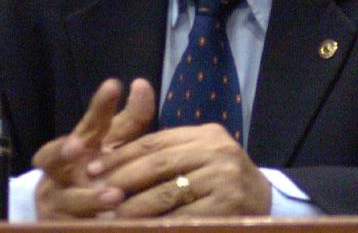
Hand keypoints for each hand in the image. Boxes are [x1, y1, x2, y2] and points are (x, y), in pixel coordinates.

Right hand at [33, 78, 155, 219]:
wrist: (71, 214)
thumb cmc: (100, 169)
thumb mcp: (116, 143)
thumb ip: (132, 118)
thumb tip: (142, 84)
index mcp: (79, 144)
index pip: (88, 122)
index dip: (99, 106)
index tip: (113, 87)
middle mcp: (61, 171)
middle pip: (54, 156)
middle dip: (61, 150)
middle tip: (76, 146)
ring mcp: (57, 201)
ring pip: (67, 199)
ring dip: (89, 198)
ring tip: (114, 195)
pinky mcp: (59, 226)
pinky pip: (74, 226)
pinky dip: (93, 223)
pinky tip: (110, 222)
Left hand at [85, 123, 271, 217]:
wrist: (266, 203)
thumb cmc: (221, 180)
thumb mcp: (199, 156)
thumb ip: (165, 151)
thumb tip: (111, 156)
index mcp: (206, 134)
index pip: (155, 142)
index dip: (120, 156)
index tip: (91, 169)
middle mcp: (218, 151)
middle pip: (158, 164)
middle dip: (122, 180)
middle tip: (94, 193)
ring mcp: (225, 180)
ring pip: (167, 193)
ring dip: (134, 208)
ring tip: (110, 216)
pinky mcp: (227, 208)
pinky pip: (183, 219)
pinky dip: (158, 226)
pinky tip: (140, 230)